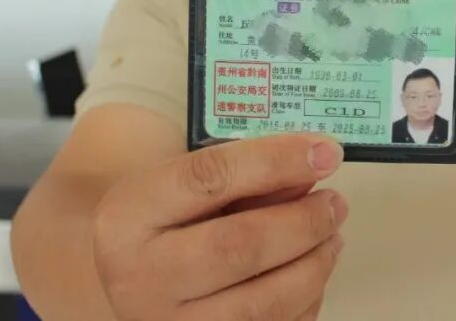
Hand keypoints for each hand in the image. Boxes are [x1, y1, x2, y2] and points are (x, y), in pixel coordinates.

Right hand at [92, 134, 347, 320]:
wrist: (120, 288)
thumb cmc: (159, 227)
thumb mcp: (181, 188)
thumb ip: (243, 177)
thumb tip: (310, 170)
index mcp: (128, 216)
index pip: (209, 178)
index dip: (275, 161)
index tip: (324, 152)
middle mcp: (139, 277)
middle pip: (239, 246)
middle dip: (303, 222)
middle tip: (335, 204)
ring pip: (261, 304)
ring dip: (313, 266)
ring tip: (331, 237)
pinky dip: (305, 301)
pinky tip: (311, 273)